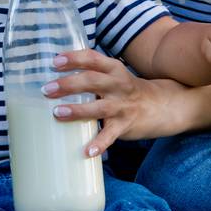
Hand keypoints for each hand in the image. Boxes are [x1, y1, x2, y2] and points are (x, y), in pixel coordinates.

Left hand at [44, 49, 182, 156]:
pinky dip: (99, 143)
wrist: (162, 106)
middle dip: (68, 84)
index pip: (92, 58)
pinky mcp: (125, 125)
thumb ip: (92, 73)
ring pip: (99, 107)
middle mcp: (118, 85)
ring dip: (78, 110)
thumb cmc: (128, 90)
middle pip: (92, 80)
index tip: (55, 61)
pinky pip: (110, 135)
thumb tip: (57, 76)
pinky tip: (87, 151)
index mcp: (114, 69)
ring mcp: (122, 106)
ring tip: (59, 112)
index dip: (74, 58)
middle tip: (47, 89)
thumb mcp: (115, 75)